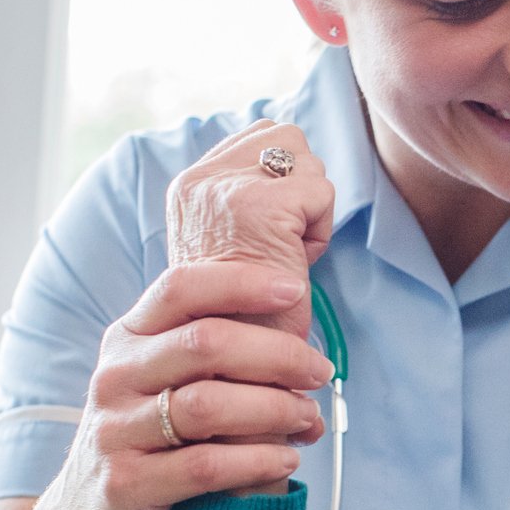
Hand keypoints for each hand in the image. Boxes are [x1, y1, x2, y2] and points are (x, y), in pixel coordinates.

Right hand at [41, 260, 333, 509]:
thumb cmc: (147, 439)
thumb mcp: (162, 383)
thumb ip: (218, 358)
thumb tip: (308, 358)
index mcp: (128, 339)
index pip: (181, 289)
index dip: (240, 283)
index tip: (294, 291)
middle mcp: (116, 377)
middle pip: (206, 343)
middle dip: (278, 354)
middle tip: (319, 372)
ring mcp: (115, 430)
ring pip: (209, 405)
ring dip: (275, 409)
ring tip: (308, 420)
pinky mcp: (125, 484)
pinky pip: (205, 466)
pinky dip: (257, 460)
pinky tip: (286, 460)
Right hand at [165, 118, 337, 342]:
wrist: (228, 371)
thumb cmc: (242, 320)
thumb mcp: (234, 253)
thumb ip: (249, 209)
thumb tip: (294, 169)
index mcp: (188, 188)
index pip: (256, 138)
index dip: (284, 175)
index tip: (277, 226)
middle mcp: (198, 181)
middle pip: (283, 137)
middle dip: (301, 188)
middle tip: (285, 246)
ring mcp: (225, 190)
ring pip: (307, 166)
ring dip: (309, 215)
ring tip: (282, 260)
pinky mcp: (260, 207)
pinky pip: (321, 195)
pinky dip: (320, 235)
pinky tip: (293, 269)